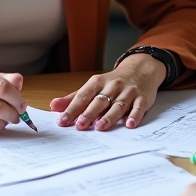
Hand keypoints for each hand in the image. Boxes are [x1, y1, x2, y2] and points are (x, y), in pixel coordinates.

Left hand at [50, 52, 165, 130]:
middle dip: (89, 113)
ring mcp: (128, 92)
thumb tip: (53, 106)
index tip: (62, 121)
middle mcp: (112, 86)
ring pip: (118, 105)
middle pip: (99, 101)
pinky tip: (130, 124)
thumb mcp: (93, 86)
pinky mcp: (142, 98)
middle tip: (80, 125)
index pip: (82, 96)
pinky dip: (134, 115)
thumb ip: (74, 98)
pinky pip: (138, 107)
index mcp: (97, 82)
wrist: (140, 69)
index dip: (72, 109)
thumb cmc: (113, 82)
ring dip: (109, 116)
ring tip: (100, 126)